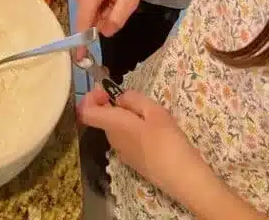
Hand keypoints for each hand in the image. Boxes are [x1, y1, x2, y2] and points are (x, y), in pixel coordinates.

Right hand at [72, 0, 148, 39]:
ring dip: (102, 13)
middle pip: (87, 19)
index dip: (82, 42)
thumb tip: (104, 33)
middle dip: (101, 21)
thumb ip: (117, 18)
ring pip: (89, 13)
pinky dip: (100, 6)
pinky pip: (88, 6)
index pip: (83, 24)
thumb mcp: (130, 0)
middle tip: (117, 6)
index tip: (80, 59)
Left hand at [78, 89, 215, 211]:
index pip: (85, 112)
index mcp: (113, 125)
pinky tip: (153, 133)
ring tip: (150, 116)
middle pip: (102, 117)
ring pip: (116, 128)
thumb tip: (119, 99)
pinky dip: (133, 131)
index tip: (107, 90)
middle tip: (137, 101)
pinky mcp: (134, 162)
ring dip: (126, 118)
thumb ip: (133, 99)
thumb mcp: (154, 110)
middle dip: (113, 105)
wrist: (183, 178)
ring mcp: (123, 153)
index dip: (91, 97)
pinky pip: (126, 140)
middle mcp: (113, 140)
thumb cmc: (167, 140)